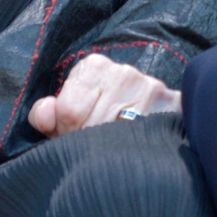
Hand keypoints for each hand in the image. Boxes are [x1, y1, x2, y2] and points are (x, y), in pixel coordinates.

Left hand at [28, 55, 180, 136]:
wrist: (154, 119)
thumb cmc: (101, 117)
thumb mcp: (69, 116)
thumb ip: (49, 116)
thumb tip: (42, 116)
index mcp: (93, 67)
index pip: (68, 110)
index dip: (68, 131)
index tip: (77, 135)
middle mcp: (124, 72)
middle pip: (93, 125)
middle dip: (91, 143)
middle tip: (99, 147)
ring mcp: (151, 88)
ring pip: (121, 135)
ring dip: (116, 149)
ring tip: (119, 149)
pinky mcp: (174, 106)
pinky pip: (153, 135)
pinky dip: (143, 148)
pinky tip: (139, 149)